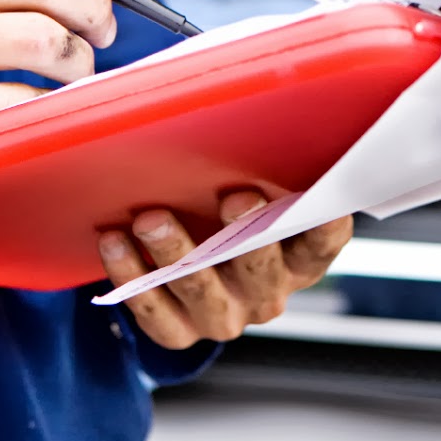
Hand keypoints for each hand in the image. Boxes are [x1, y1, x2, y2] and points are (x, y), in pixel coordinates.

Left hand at [99, 190, 352, 348]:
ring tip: (151, 218)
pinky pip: (155, 313)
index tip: (325, 202)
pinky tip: (115, 241)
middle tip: (233, 197)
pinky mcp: (180, 332)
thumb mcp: (253, 192)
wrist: (188, 264)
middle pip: (261, 270)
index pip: (321, 246)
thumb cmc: (225, 211)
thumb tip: (253, 107)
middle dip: (246, 234)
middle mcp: (266, 295)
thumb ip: (264, 167)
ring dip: (177, 252)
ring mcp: (223, 317)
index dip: (326, 227)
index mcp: (297, 262)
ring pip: (202, 290)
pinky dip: (132, 277)